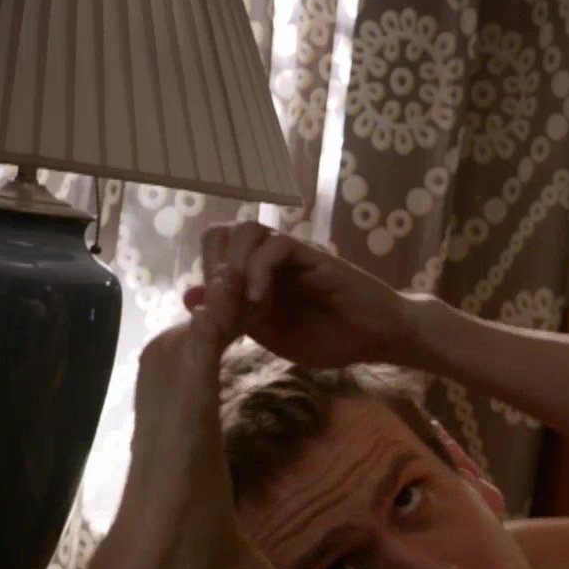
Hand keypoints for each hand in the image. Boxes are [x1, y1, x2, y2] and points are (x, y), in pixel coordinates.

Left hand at [184, 221, 428, 368]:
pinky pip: (278, 246)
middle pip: (222, 232)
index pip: (214, 250)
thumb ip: (233, 315)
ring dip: (235, 263)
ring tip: (242, 300)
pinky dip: (260, 270)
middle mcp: (271, 258)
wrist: (379, 338)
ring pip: (247, 230)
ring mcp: (293, 256)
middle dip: (213, 265)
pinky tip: (261, 299)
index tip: (214, 311)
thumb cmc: (331, 338)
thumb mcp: (272, 334)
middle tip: (225, 302)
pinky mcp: (315, 258)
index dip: (205, 274)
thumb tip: (189, 297)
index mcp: (257, 274)